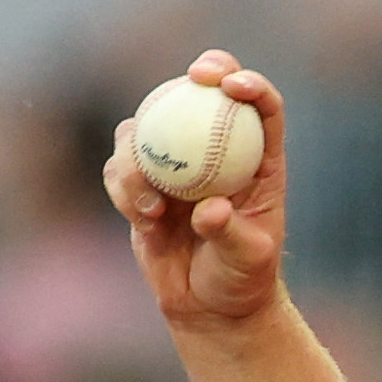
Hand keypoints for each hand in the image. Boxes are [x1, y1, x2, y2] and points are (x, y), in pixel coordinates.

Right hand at [105, 50, 287, 329]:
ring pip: (149, 129)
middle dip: (201, 74)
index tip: (234, 84)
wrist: (210, 307)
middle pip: (205, 95)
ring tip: (152, 206)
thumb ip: (230, 232)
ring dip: (142, 153)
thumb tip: (209, 208)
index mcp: (257, 161)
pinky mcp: (141, 186)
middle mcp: (216, 153)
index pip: (261, 108)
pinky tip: (142, 217)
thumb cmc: (242, 280)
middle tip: (194, 78)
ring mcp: (175, 166)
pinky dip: (124, 187)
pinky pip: (120, 169)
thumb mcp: (248, 260)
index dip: (250, 84)